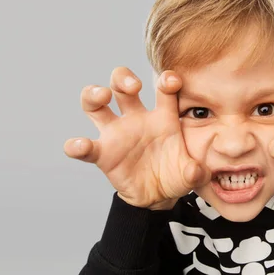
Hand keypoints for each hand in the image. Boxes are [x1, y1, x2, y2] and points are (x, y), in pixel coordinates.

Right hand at [63, 67, 210, 208]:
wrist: (159, 196)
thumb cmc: (176, 175)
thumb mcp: (192, 174)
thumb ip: (196, 172)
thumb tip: (196, 171)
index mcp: (163, 117)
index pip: (164, 89)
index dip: (167, 80)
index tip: (171, 81)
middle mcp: (137, 119)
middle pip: (122, 85)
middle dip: (124, 77)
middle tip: (133, 85)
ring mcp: (117, 134)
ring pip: (96, 105)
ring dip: (94, 94)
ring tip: (103, 95)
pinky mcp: (103, 154)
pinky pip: (85, 148)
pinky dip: (77, 146)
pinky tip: (80, 146)